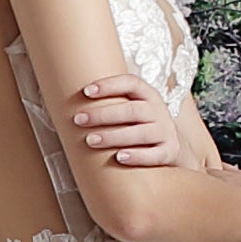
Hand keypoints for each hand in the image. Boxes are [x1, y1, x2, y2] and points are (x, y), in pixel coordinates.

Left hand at [61, 76, 179, 169]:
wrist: (174, 148)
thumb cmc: (142, 126)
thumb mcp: (133, 109)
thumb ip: (113, 103)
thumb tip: (66, 99)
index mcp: (148, 96)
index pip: (131, 83)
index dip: (109, 86)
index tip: (86, 92)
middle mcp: (158, 111)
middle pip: (131, 110)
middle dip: (103, 115)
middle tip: (78, 120)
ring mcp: (165, 132)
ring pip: (140, 133)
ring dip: (114, 136)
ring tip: (91, 141)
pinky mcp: (169, 152)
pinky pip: (154, 154)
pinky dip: (137, 156)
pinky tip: (118, 157)